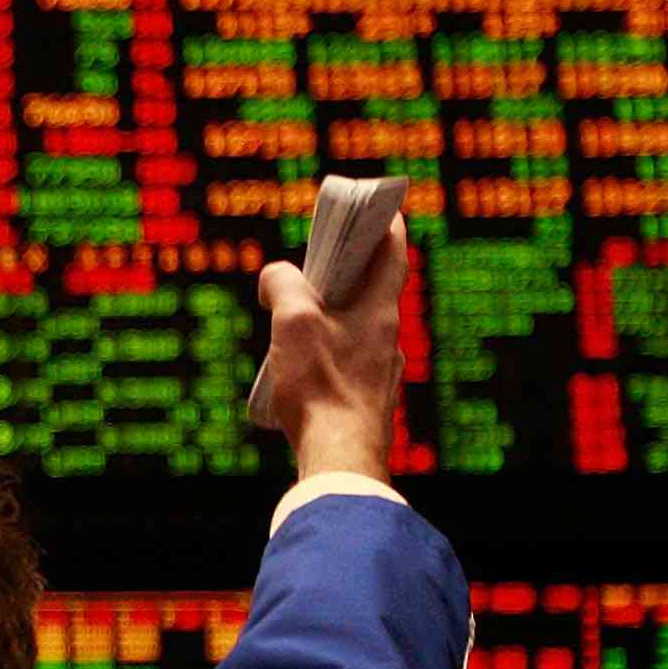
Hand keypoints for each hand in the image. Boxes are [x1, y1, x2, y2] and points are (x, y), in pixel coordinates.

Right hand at [256, 208, 408, 483]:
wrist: (340, 459)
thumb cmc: (321, 388)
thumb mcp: (292, 323)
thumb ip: (282, 286)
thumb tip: (275, 277)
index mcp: (379, 312)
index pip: (392, 254)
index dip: (384, 226)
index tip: (376, 210)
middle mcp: (388, 338)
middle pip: (372, 290)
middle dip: (345, 273)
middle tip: (315, 263)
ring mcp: (381, 371)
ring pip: (359, 328)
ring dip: (333, 315)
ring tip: (296, 319)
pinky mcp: (368, 400)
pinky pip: (351, 361)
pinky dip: (330, 351)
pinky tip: (301, 368)